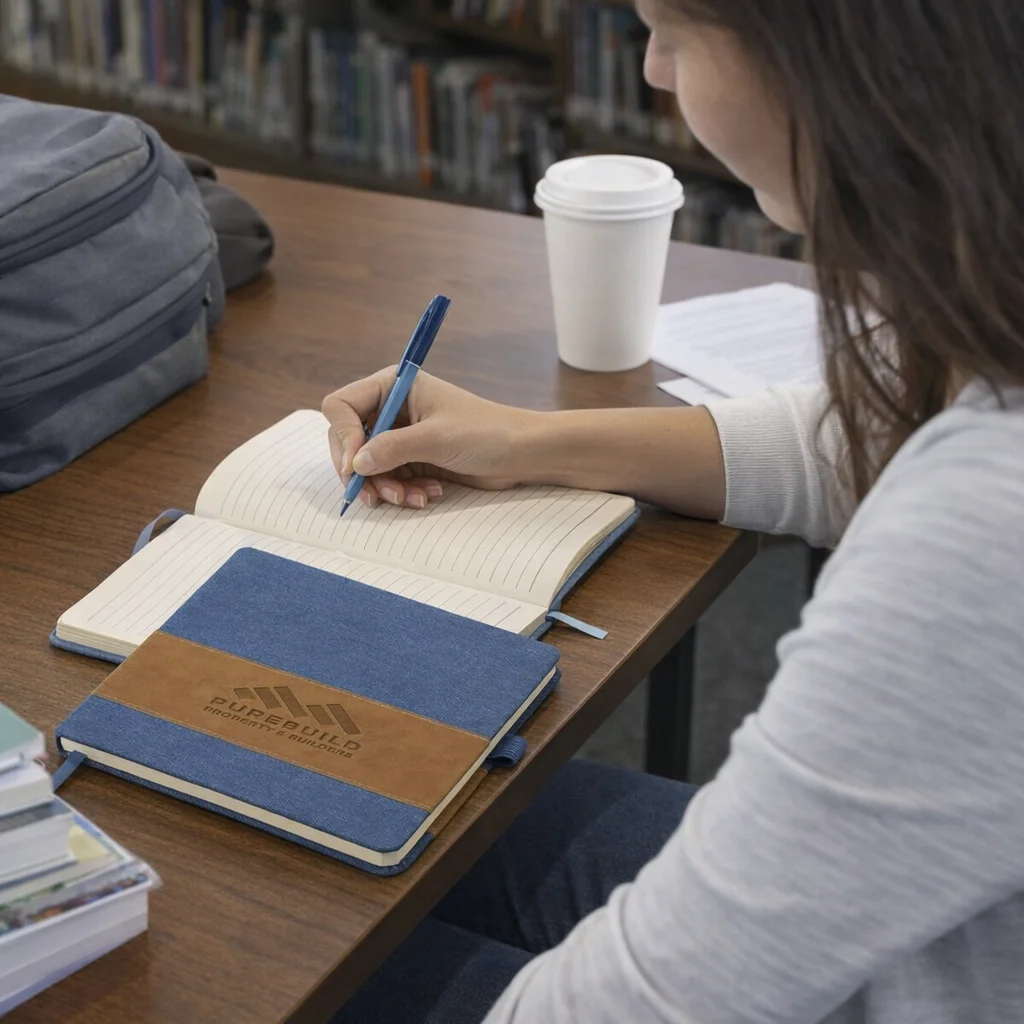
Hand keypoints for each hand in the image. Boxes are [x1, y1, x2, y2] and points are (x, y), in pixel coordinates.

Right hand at [322, 367, 534, 508]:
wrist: (523, 453)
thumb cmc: (486, 432)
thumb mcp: (436, 439)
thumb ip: (392, 448)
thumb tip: (355, 464)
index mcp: (393, 386)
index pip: (341, 406)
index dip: (344, 438)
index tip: (355, 467)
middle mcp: (392, 408)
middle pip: (349, 441)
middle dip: (362, 472)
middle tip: (374, 497)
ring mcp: (401, 435)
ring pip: (368, 466)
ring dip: (385, 487)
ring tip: (411, 499)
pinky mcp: (413, 458)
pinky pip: (389, 479)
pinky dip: (402, 491)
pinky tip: (428, 494)